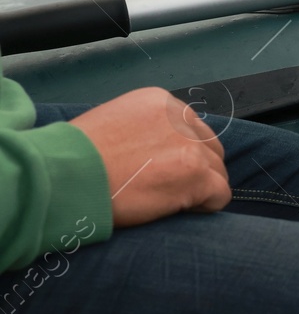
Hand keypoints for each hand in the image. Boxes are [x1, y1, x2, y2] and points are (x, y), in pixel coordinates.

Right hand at [70, 87, 230, 227]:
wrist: (63, 175)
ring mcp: (190, 145)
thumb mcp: (114, 123)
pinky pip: (220, 194)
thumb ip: (146, 130)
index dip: (181, 153)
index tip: (163, 170)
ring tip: (170, 202)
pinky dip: (207, 206)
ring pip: (217, 171)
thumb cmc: (75, 157)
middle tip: (169, 189)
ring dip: (200, 189)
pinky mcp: (195, 174)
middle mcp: (180, 117)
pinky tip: (182, 211)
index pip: (191, 128)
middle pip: (209, 147)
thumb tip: (162, 150)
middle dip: (196, 169)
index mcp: (160, 102)